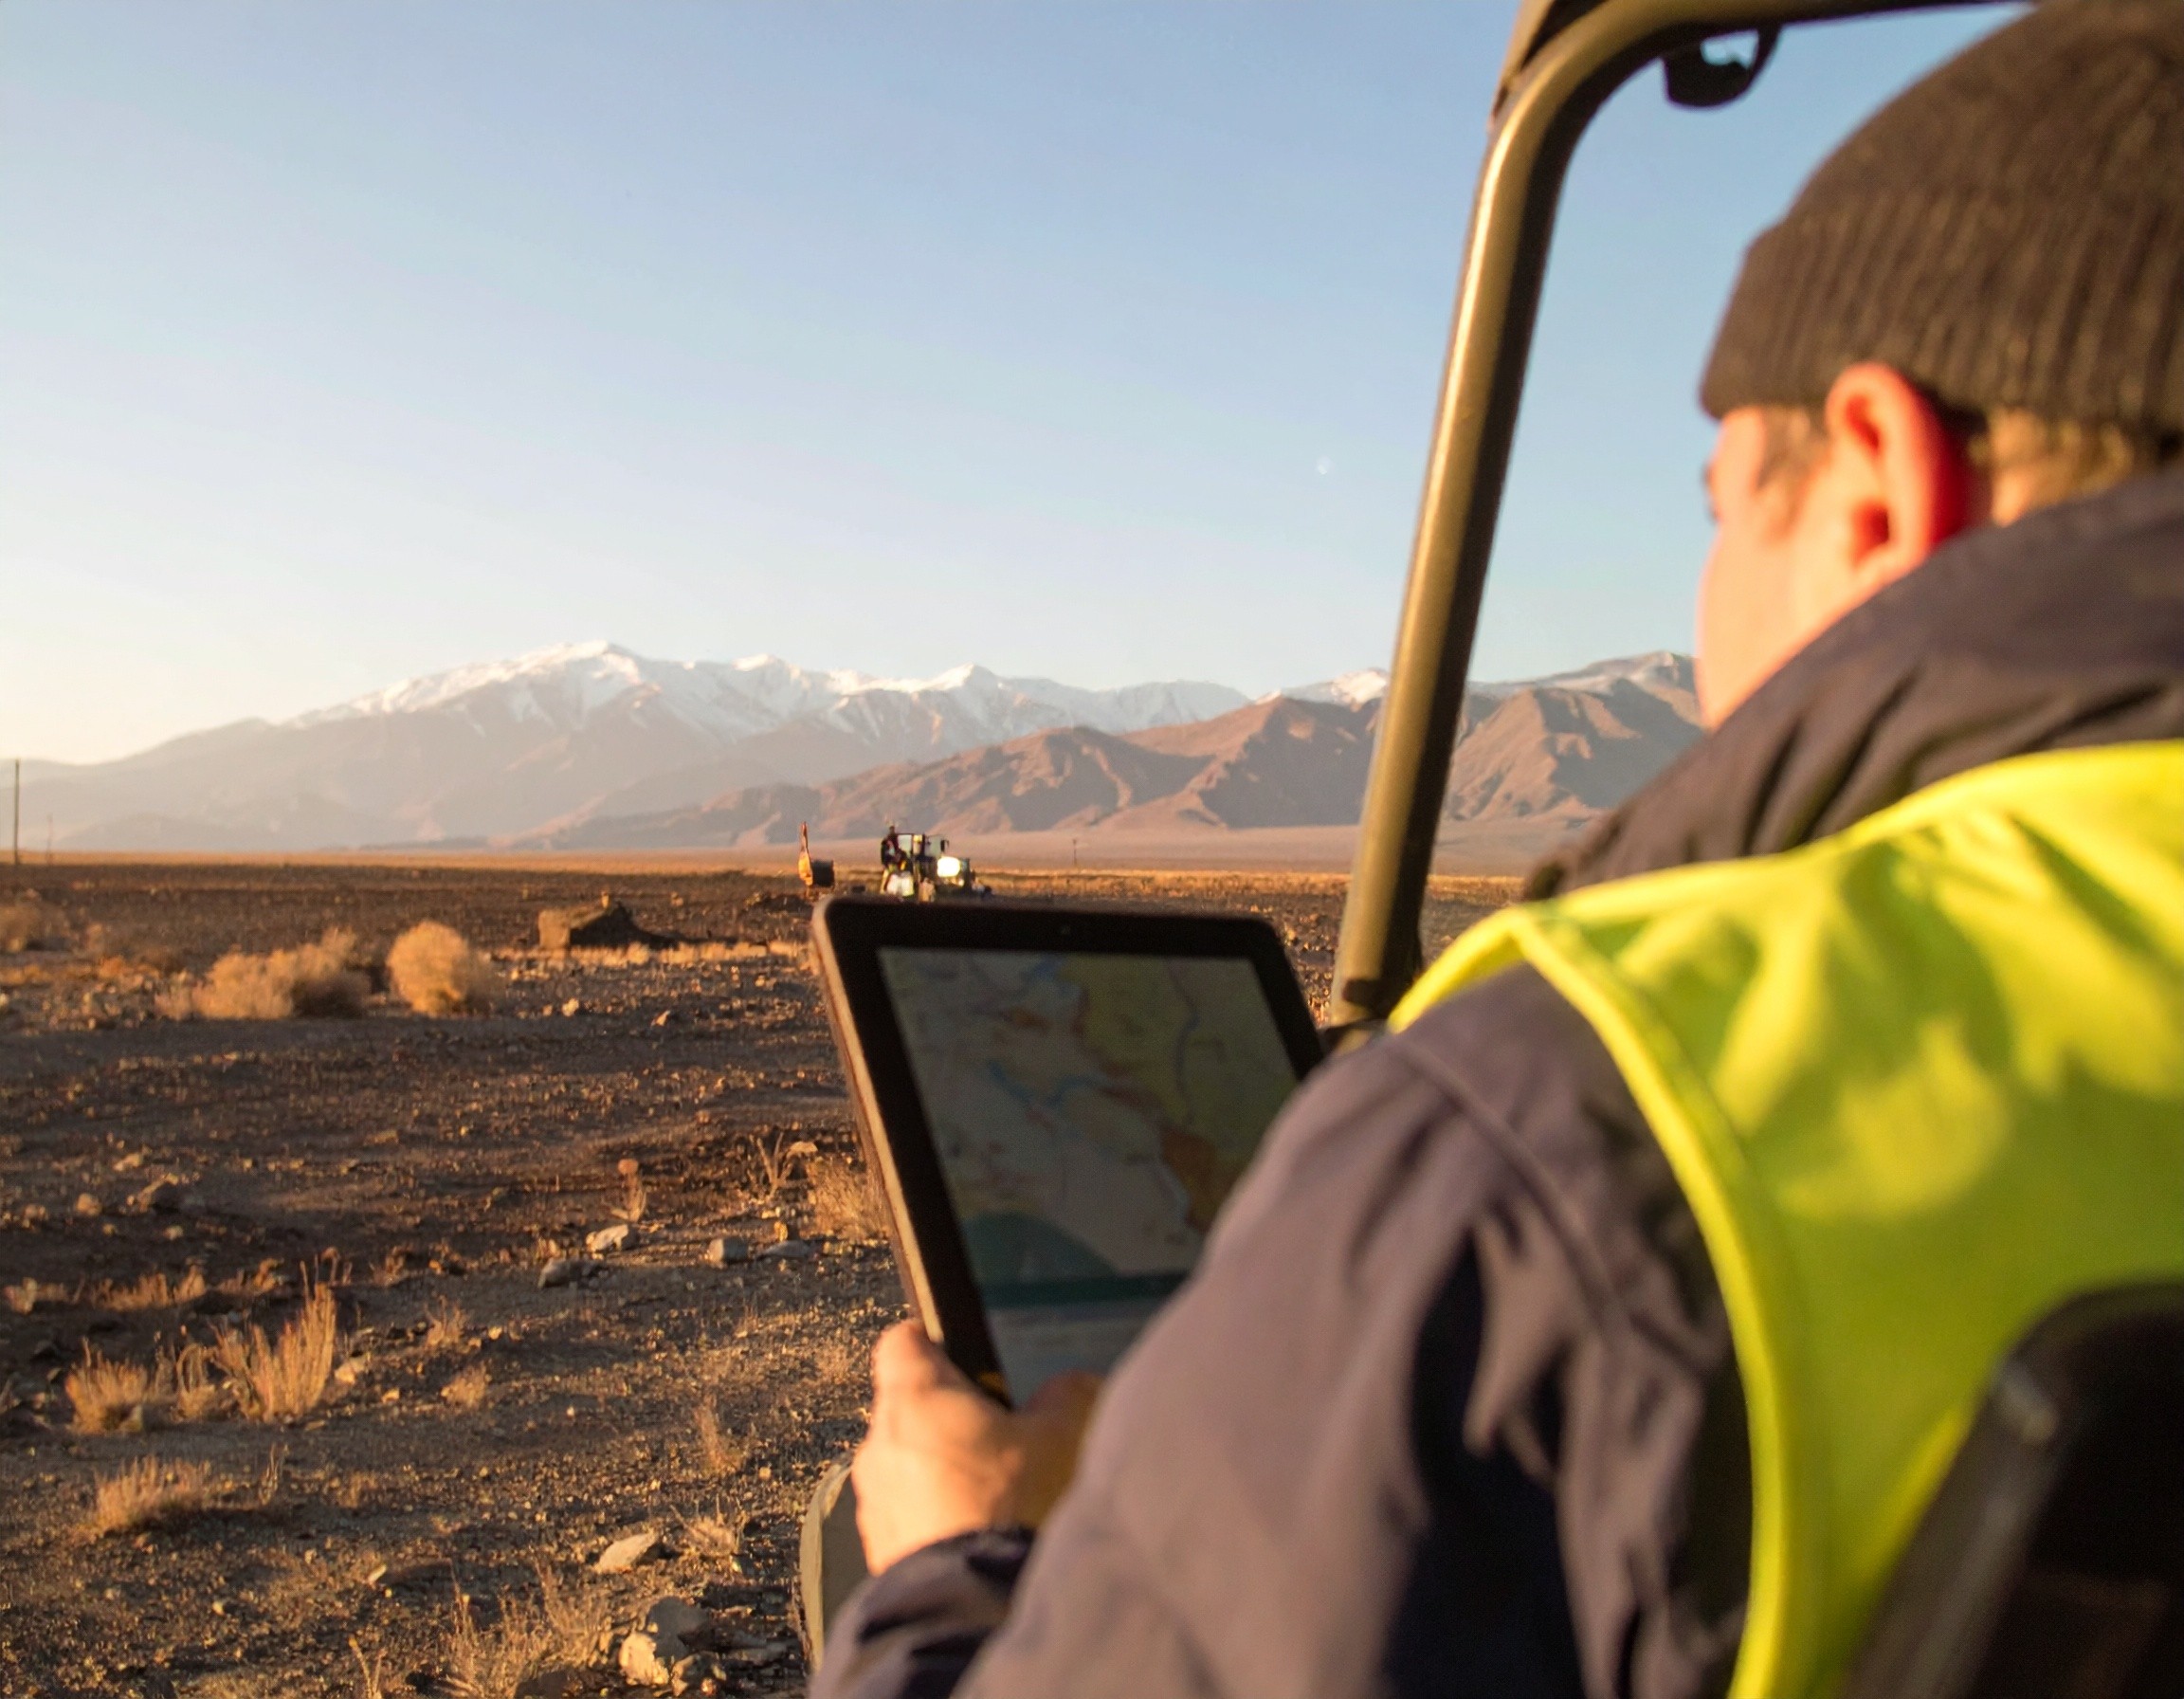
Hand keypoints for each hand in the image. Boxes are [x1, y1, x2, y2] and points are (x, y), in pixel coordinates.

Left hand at [850, 1320, 1100, 1573]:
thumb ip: (1065, 1397)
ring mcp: (876, 1502)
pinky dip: (936, 1520)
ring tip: (996, 1499)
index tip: (962, 1356)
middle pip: (909, 1410)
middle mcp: (881, 1444)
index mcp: (916, 1397)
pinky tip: (979, 1537)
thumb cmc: (1011, 1510)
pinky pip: (908, 1519)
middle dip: (950, 1420)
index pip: (903, 1341)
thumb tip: (1069, 1386)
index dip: (933, 1343)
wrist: (975, 1610)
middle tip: (1001, 1438)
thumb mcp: (1060, 1439)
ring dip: (941, 1475)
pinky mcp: (879, 1552)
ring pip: (907, 1468)